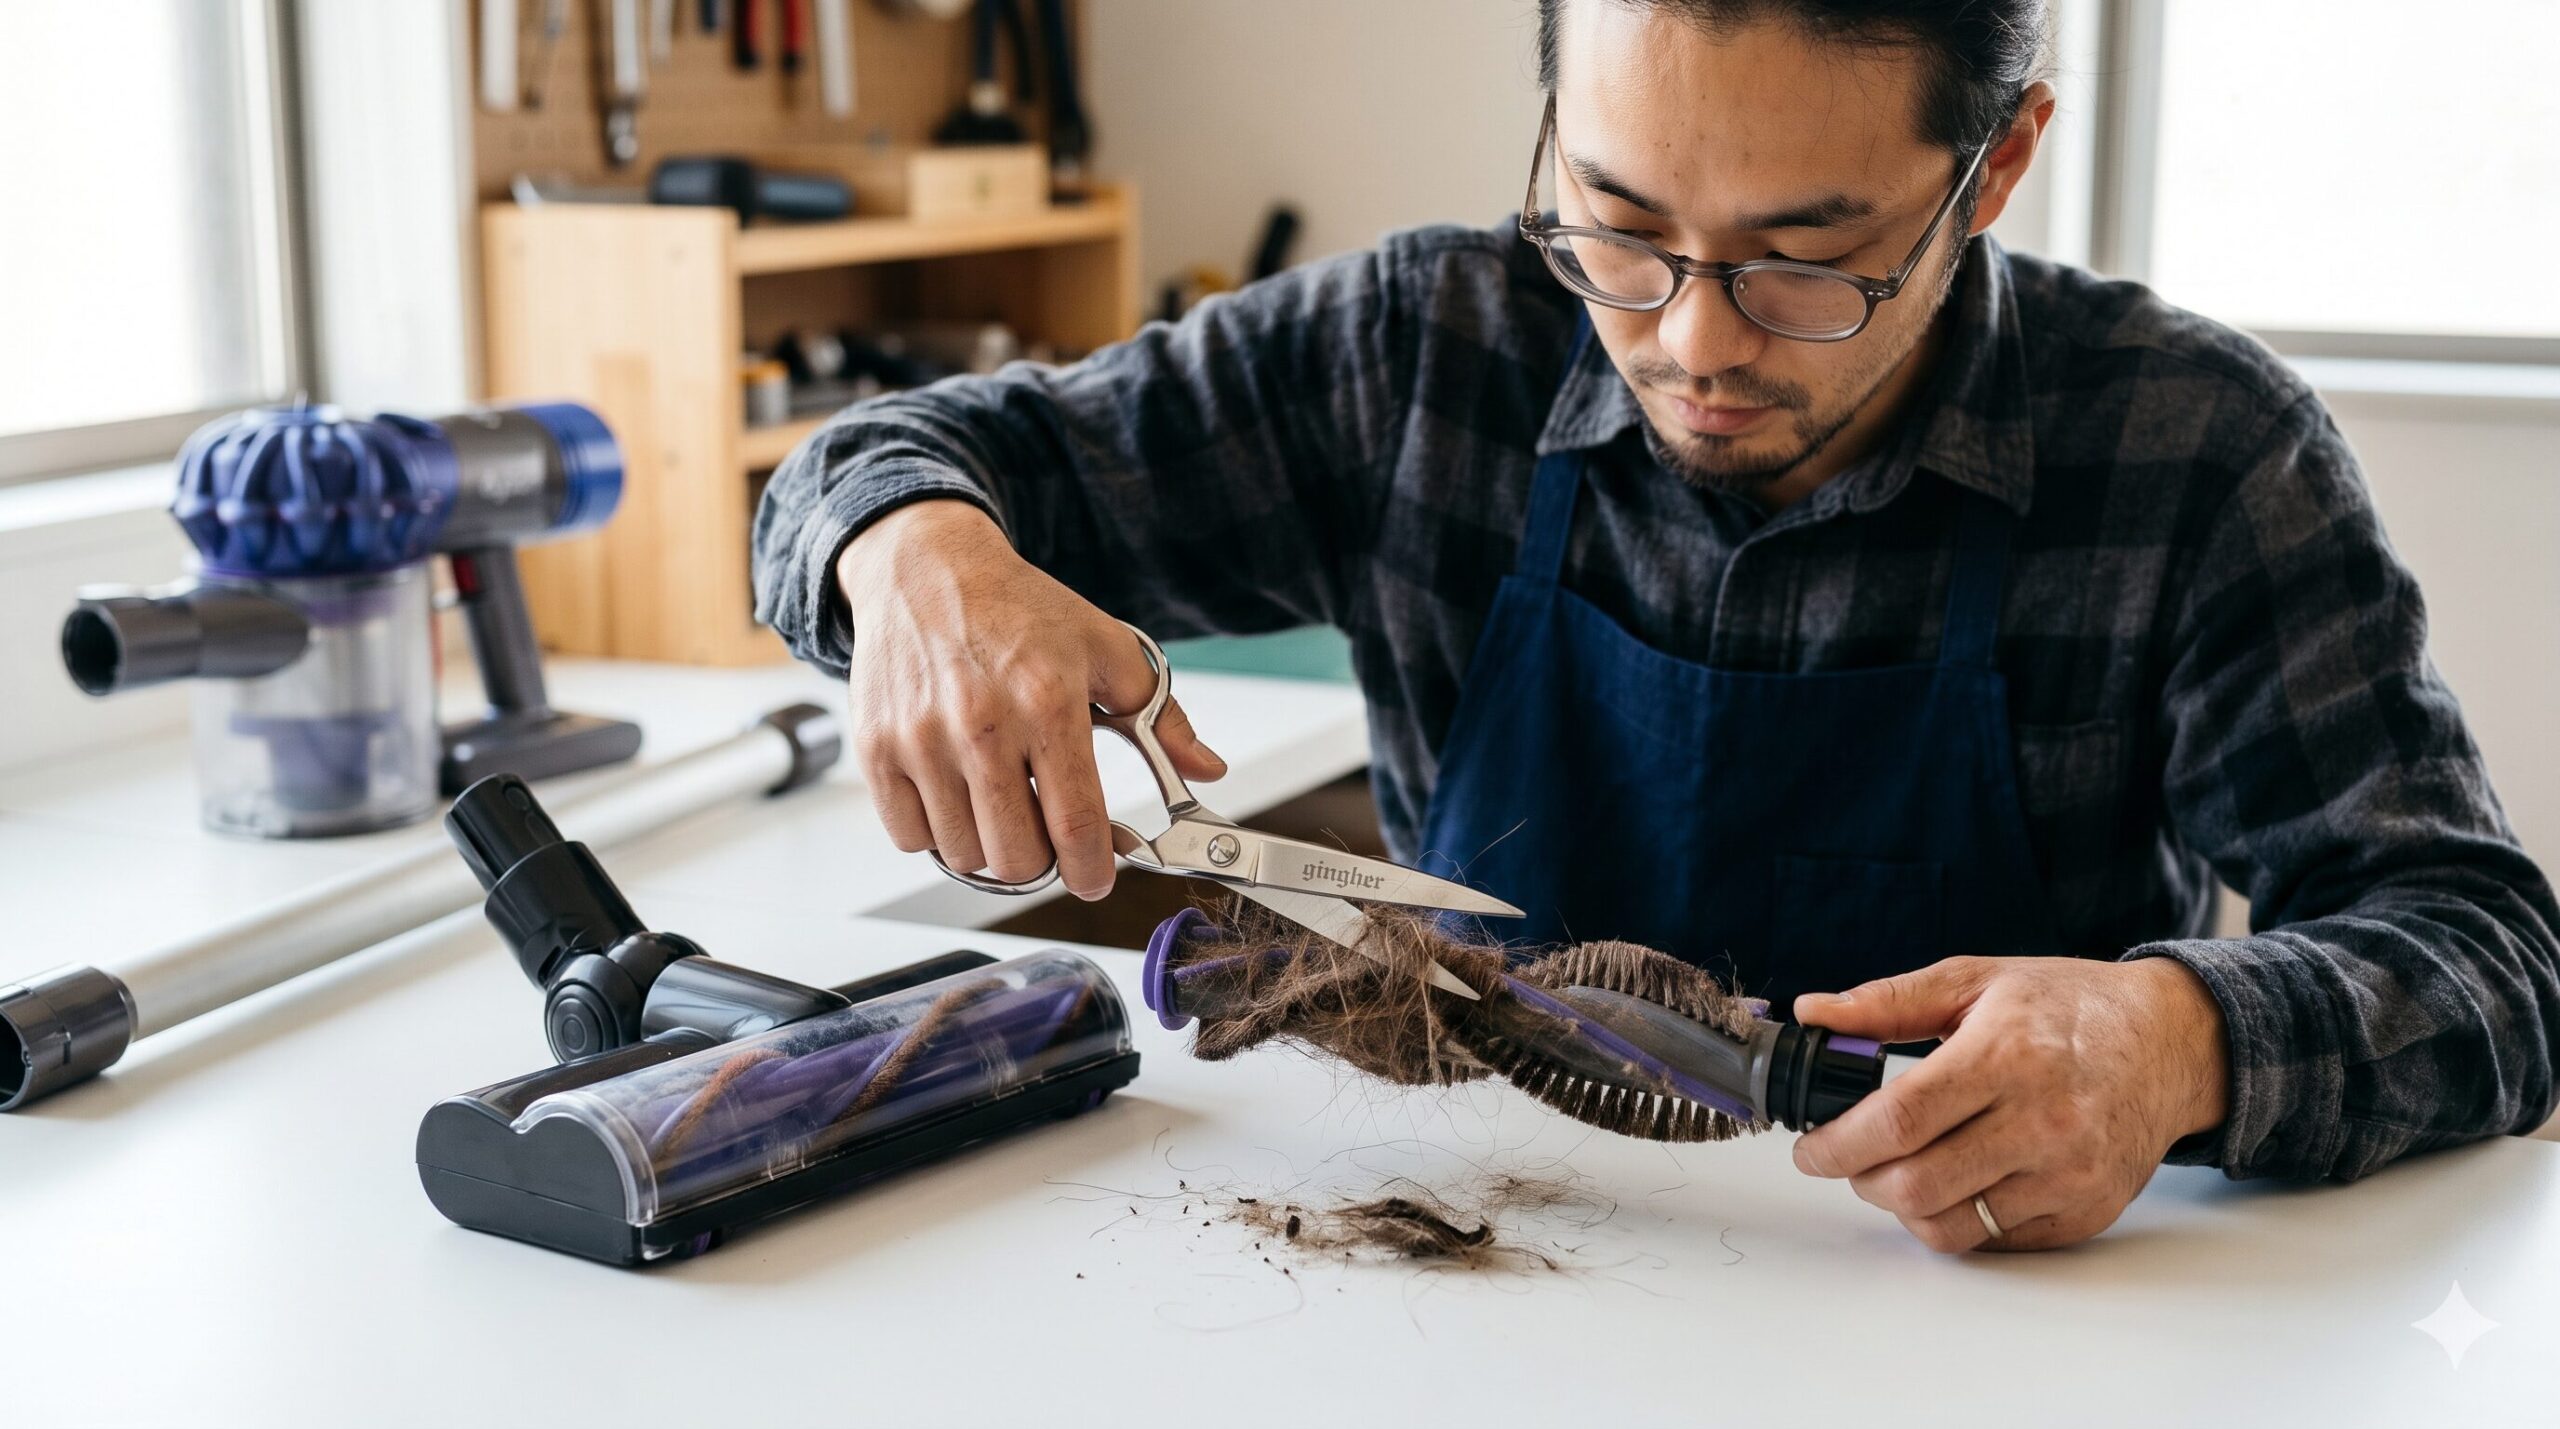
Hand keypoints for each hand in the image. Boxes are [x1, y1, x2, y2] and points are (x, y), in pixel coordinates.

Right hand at [835, 500, 1226, 899]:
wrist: (927, 570)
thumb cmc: (1019, 610)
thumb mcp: (1107, 650)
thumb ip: (1161, 719)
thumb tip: (1204, 769)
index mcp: (1048, 702)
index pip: (1077, 824)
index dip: (1092, 871)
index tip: (1096, 879)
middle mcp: (982, 725)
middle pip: (1017, 857)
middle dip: (1042, 859)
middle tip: (1045, 827)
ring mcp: (922, 740)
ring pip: (964, 856)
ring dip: (988, 844)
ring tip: (998, 798)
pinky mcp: (876, 749)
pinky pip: (910, 838)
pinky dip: (937, 831)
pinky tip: (956, 791)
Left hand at [1789, 954, 2229, 1251]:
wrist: (2170, 1043)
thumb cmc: (2068, 1007)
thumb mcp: (1976, 980)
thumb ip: (1888, 1002)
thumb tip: (1814, 1011)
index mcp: (2006, 1056)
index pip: (1899, 1120)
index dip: (1838, 1143)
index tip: (1810, 1149)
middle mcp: (2043, 1122)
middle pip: (1916, 1183)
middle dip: (1861, 1179)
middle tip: (1850, 1159)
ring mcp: (2069, 1175)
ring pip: (1948, 1224)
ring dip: (1902, 1205)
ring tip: (1898, 1170)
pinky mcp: (2084, 1212)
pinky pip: (1994, 1240)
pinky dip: (1956, 1219)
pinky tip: (1954, 1180)